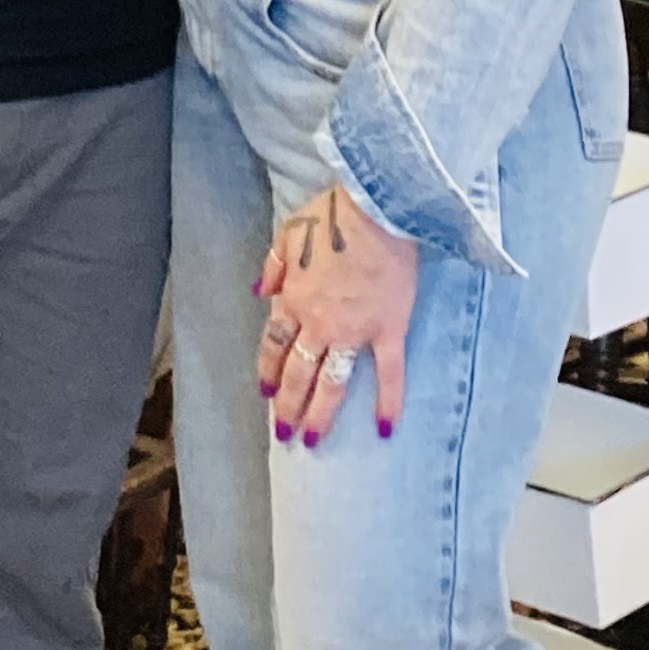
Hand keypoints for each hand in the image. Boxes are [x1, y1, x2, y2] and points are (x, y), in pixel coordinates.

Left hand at [255, 182, 417, 446]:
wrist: (375, 211)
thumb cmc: (332, 215)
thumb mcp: (289, 234)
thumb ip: (273, 266)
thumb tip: (260, 292)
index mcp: (294, 299)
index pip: (275, 343)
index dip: (269, 368)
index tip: (265, 391)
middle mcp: (319, 323)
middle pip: (298, 371)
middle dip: (288, 404)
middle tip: (284, 432)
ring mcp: (354, 331)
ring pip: (332, 381)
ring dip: (321, 413)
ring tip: (312, 439)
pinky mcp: (387, 330)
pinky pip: (388, 372)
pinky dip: (388, 401)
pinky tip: (384, 428)